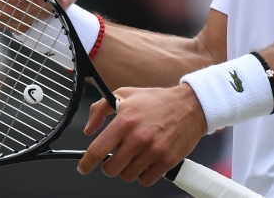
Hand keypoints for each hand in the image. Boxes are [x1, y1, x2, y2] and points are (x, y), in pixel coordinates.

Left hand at [78, 84, 206, 185]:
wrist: (190, 106)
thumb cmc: (156, 101)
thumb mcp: (124, 94)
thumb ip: (100, 109)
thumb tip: (89, 129)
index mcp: (125, 121)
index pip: (98, 149)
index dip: (87, 163)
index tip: (83, 167)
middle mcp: (138, 138)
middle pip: (111, 168)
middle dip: (109, 165)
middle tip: (115, 156)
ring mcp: (153, 151)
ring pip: (127, 176)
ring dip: (127, 169)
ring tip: (134, 155)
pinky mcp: (167, 161)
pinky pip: (146, 180)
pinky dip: (143, 174)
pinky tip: (146, 161)